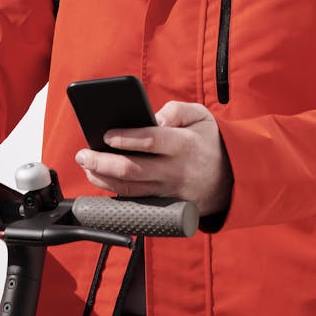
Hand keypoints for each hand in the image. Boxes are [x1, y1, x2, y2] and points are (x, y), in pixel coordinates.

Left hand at [75, 101, 232, 215]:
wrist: (232, 179)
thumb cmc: (211, 142)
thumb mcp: (202, 116)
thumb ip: (177, 110)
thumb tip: (155, 117)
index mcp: (185, 145)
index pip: (151, 141)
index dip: (126, 138)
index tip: (105, 134)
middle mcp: (176, 171)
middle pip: (133, 170)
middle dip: (102, 162)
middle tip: (83, 154)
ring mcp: (170, 191)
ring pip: (131, 189)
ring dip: (103, 179)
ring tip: (87, 167)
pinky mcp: (166, 205)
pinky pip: (137, 200)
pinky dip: (117, 191)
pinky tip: (103, 180)